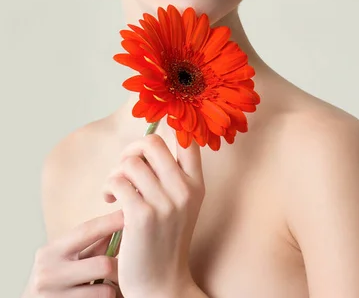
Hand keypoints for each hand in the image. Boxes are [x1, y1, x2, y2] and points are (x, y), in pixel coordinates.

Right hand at [23, 210, 123, 296]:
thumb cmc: (53, 277)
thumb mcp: (64, 257)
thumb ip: (90, 244)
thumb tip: (120, 222)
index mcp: (51, 251)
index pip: (87, 231)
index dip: (111, 221)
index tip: (131, 213)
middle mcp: (49, 272)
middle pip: (102, 264)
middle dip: (118, 265)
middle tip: (128, 264)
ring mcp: (55, 296)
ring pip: (105, 290)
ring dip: (112, 286)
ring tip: (111, 283)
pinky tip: (100, 295)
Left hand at [103, 133, 204, 297]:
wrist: (161, 285)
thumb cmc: (165, 241)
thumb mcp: (181, 205)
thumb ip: (172, 175)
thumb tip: (147, 141)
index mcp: (196, 185)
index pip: (187, 140)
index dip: (168, 130)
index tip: (149, 144)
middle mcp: (184, 190)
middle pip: (152, 143)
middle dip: (130, 150)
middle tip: (124, 168)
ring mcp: (164, 203)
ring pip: (130, 162)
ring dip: (116, 173)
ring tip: (115, 190)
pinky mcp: (141, 216)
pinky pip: (117, 182)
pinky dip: (108, 188)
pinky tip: (110, 201)